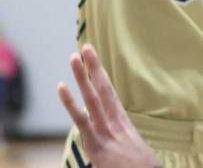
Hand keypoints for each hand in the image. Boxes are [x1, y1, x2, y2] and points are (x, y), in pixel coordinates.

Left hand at [58, 45, 159, 167]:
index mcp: (122, 121)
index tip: (94, 59)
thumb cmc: (140, 166)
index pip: (109, 92)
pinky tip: (62, 87)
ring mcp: (104, 130)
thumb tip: (115, 133)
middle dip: (94, 67)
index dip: (101, 75)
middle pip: (103, 88)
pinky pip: (81, 119)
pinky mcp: (96, 142)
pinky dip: (70, 102)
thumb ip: (120, 136)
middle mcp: (114, 121)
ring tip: (74, 57)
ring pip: (92, 97)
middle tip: (86, 47)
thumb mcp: (132, 146)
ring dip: (82, 76)